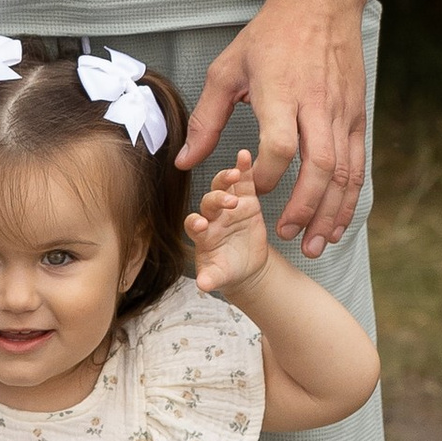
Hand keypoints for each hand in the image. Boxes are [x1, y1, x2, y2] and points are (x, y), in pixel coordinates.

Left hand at [176, 0, 366, 254]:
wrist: (321, 3)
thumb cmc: (270, 36)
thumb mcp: (226, 69)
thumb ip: (206, 119)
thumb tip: (184, 162)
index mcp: (282, 92)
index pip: (279, 145)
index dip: (264, 176)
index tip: (248, 189)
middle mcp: (317, 106)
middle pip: (319, 166)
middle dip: (304, 207)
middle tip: (284, 234)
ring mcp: (342, 113)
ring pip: (344, 172)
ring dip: (331, 212)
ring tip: (315, 243)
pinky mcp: (356, 117)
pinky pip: (357, 164)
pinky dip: (349, 197)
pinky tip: (337, 220)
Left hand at [184, 148, 272, 299]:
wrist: (246, 266)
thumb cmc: (227, 269)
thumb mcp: (219, 276)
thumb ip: (211, 278)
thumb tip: (203, 285)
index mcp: (202, 234)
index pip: (193, 223)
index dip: (196, 222)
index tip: (202, 225)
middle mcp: (213, 216)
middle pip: (209, 201)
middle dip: (217, 199)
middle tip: (229, 202)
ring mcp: (229, 204)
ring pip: (223, 186)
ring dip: (226, 178)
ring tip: (235, 174)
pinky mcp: (247, 199)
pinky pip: (243, 181)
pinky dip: (243, 167)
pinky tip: (245, 155)